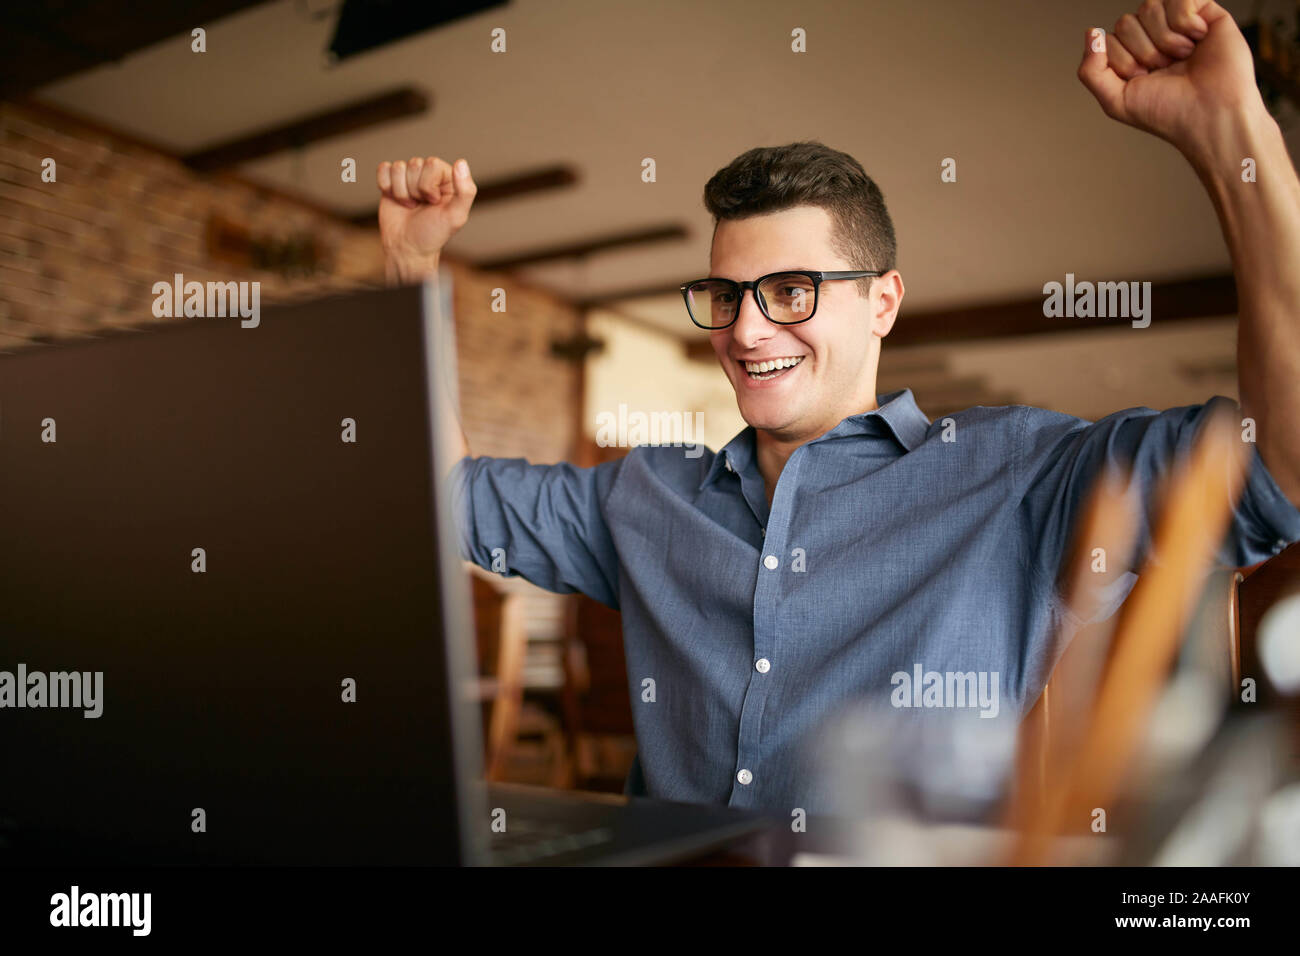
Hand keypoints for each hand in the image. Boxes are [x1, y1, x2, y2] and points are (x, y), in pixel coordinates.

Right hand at [377, 155, 476, 281]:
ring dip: (401, 192)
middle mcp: (429, 174)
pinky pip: (384, 168)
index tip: (433, 203)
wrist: (406, 248)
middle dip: (414, 190)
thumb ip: (465, 191)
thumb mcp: (456, 217)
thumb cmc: (432, 234)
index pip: (432, 164)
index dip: (428, 186)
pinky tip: (395, 200)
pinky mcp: (391, 181)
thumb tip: (461, 162)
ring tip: (410, 206)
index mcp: (447, 178)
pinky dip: (386, 186)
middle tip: (420, 206)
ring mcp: (409, 176)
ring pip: (398, 167)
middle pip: (414, 163)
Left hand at [1077, 1, 1261, 151]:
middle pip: (1126, 22)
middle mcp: (1153, 37)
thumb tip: (1091, 33)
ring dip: (1164, 39)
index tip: (1144, 80)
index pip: (1108, 39)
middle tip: (1165, 70)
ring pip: (1149, 7)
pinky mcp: (1204, 12)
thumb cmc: (1168, 112)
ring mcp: (1177, 23)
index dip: (1124, 61)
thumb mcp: (1116, 101)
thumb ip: (1091, 71)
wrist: (1210, 114)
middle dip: (1143, 51)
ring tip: (1182, 57)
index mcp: (1132, 56)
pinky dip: (1185, 22)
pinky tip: (1197, 39)